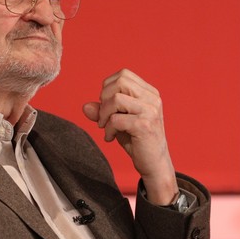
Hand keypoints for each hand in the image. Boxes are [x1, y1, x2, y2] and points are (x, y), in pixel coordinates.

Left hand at [82, 68, 177, 204]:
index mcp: (149, 93)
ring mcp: (150, 111)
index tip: (106, 106)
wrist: (154, 163)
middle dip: (104, 98)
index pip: (123, 75)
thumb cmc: (137, 141)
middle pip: (120, 81)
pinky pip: (116, 119)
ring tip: (105, 127)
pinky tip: (110, 138)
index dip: (108, 88)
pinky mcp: (144, 125)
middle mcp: (152, 98)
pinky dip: (108, 129)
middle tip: (104, 117)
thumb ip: (102, 112)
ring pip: (117, 99)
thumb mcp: (117, 122)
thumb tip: (85, 107)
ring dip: (104, 114)